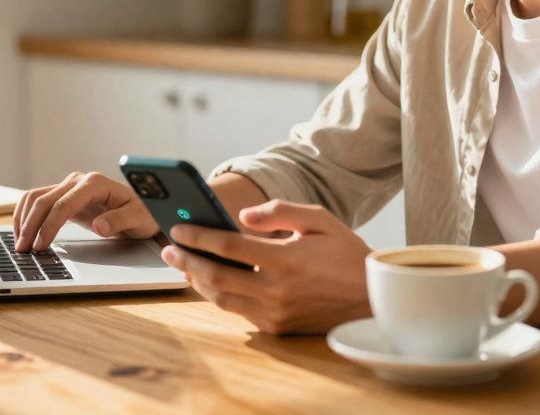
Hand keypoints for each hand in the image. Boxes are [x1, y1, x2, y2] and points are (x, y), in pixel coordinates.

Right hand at [12, 172, 158, 251]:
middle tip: (23, 250)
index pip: (63, 204)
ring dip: (23, 220)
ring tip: (19, 245)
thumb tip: (99, 226)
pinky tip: (23, 233)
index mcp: (95, 183)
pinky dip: (26, 215)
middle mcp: (79, 181)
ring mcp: (69, 186)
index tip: (41, 245)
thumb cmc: (143, 214)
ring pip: (36, 198)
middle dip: (30, 225)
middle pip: (44, 200)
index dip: (49, 225)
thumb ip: (119, 220)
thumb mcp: (138, 219)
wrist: (143, 210)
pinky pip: (38, 201)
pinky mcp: (64, 196)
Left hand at [160, 199, 371, 334]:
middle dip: (187, 260)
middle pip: (216, 275)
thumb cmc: (345, 253)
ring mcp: (275, 313)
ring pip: (222, 298)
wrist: (371, 298)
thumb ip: (280, 211)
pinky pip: (238, 312)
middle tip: (168, 248)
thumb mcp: (319, 220)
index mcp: (285, 259)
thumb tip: (243, 217)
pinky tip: (209, 282)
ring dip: (197, 281)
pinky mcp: (277, 328)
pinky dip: (219, 296)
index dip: (198, 236)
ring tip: (182, 264)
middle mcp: (276, 290)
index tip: (177, 228)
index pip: (228, 246)